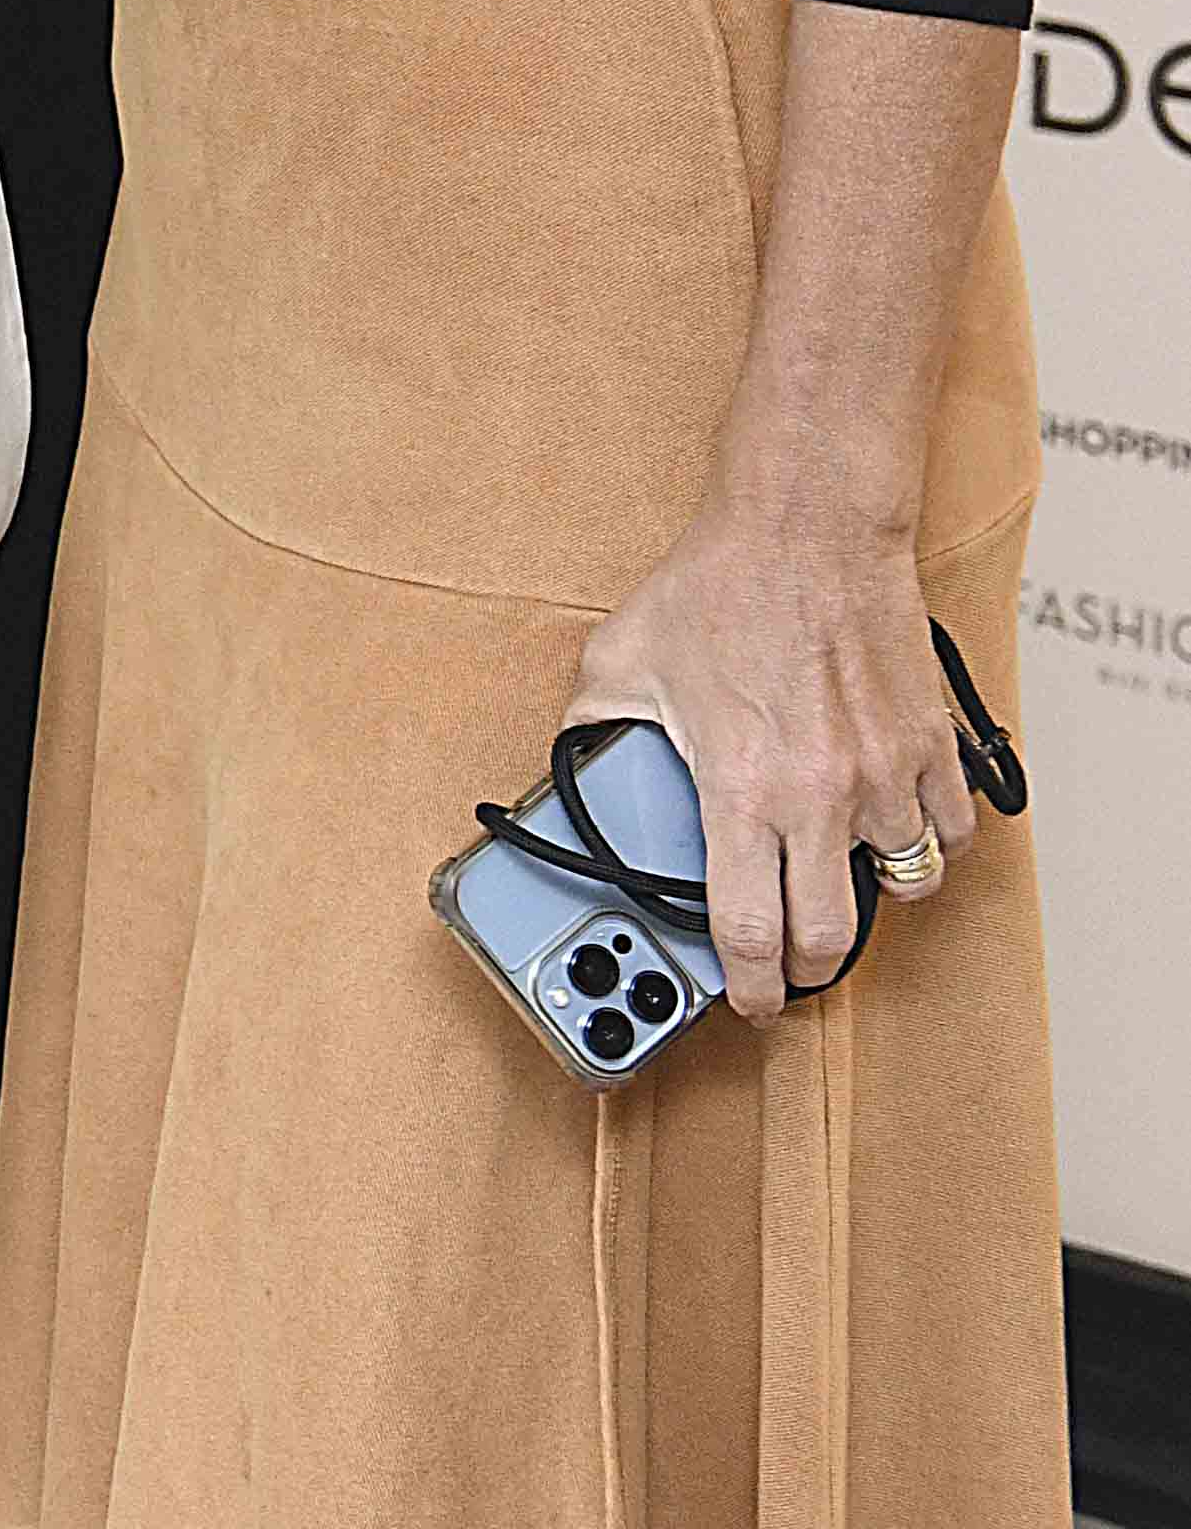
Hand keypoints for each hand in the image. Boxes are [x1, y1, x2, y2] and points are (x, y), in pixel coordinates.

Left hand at [571, 496, 964, 1024]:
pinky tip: (891, 826)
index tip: (749, 1000)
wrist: (805, 528)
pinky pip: (950, 831)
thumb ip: (595, 723)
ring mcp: (885, 774)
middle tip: (794, 963)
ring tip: (837, 881)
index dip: (751, 985)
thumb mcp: (622, 658)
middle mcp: (820, 796)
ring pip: (906, 886)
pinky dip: (926, 843)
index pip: (749, 929)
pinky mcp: (930, 746)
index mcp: (739, 787)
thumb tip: (577, 759)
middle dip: (811, 968)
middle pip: (834, 936)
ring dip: (873, 897)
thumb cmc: (719, 586)